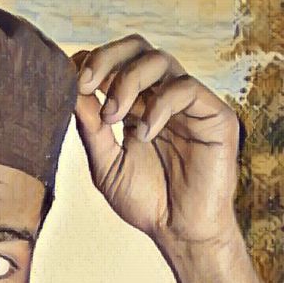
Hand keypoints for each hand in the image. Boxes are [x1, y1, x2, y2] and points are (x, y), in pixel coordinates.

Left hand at [72, 35, 240, 247]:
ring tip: (113, 117)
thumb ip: (91, 131)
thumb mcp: (106, 166)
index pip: (116, 65)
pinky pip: (186, 88)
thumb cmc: (146, 203)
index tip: (70, 81)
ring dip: (128, 81)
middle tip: (85, 83)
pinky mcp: (214, 114)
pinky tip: (143, 134)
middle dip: (107, 60)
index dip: (93, 64)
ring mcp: (188, 104)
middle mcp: (162, 98)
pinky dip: (159, 106)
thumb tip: (71, 93)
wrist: (178, 232)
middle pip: (137, 50)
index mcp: (137, 107)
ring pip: (160, 61)